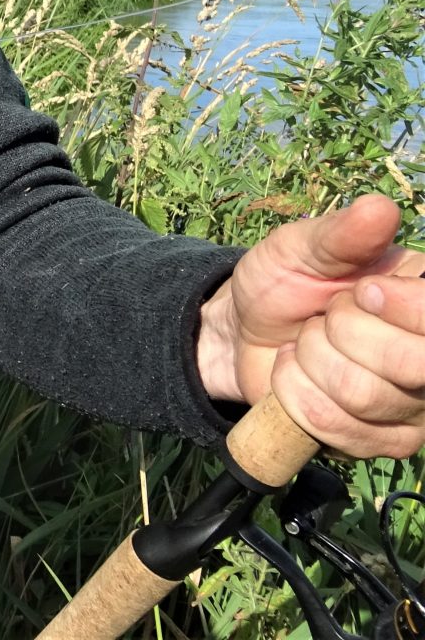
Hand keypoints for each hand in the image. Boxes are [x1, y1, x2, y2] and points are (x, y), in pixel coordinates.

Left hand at [197, 194, 424, 457]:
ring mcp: (414, 407)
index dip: (395, 306)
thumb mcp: (301, 248)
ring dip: (312, 364)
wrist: (244, 333)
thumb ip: (340, 235)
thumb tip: (380, 209)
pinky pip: (336, 427)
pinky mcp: (383, 442)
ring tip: (307, 345)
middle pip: (408, 365)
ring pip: (362, 396)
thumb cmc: (284, 282)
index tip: (361, 291)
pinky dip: (298, 395)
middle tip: (324, 319)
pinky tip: (298, 376)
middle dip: (339, 334)